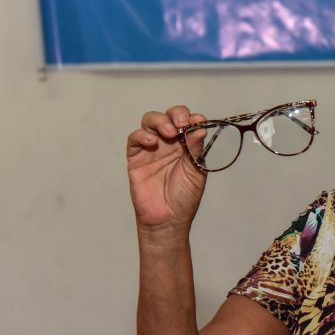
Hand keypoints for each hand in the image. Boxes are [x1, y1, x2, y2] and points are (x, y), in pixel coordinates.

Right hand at [127, 105, 207, 235]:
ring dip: (160, 121)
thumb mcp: (196, 172)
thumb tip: (199, 128)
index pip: (188, 121)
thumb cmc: (184, 197)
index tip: (198, 121)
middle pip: (169, 116)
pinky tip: (152, 143)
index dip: (192, 117)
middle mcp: (169, 143)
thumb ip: (195, 149)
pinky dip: (142, 135)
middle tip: (181, 124)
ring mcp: (152, 148)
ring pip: (150, 122)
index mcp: (187, 144)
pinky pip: (134, 139)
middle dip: (176, 114)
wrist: (168, 219)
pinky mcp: (136, 157)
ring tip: (169, 133)